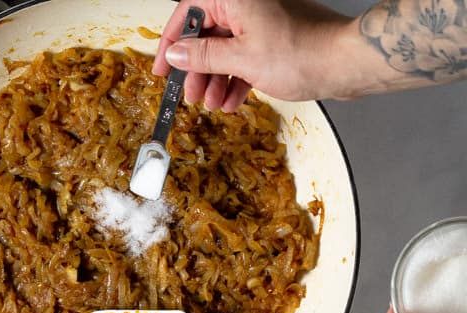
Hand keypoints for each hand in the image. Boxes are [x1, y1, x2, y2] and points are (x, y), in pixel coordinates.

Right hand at [153, 0, 353, 109]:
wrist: (346, 63)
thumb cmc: (301, 53)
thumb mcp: (241, 58)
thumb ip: (203, 56)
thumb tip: (176, 54)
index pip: (189, 12)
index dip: (172, 42)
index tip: (163, 68)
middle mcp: (247, 4)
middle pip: (207, 35)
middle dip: (197, 69)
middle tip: (189, 94)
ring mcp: (262, 22)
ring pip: (226, 50)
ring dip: (216, 79)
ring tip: (212, 104)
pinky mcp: (275, 40)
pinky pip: (246, 58)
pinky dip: (236, 79)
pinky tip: (232, 101)